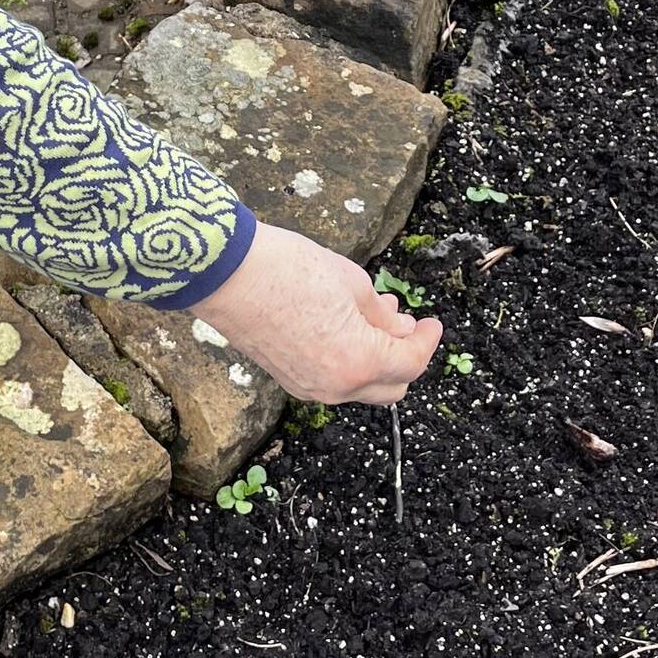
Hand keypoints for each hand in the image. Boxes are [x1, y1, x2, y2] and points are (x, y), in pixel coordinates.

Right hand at [195, 220, 440, 405]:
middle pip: (390, 388)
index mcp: (359, 362)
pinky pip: (334, 380)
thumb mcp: (352, 283)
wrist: (226, 274)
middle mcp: (336, 387)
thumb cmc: (289, 270)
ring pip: (361, 386)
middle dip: (404, 358)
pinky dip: (349, 361)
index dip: (426, 340)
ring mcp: (309, 388)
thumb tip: (399, 327)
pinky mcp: (288, 379)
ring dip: (375, 358)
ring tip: (373, 315)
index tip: (431, 322)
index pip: (410, 363)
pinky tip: (345, 327)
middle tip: (405, 324)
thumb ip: (382, 313)